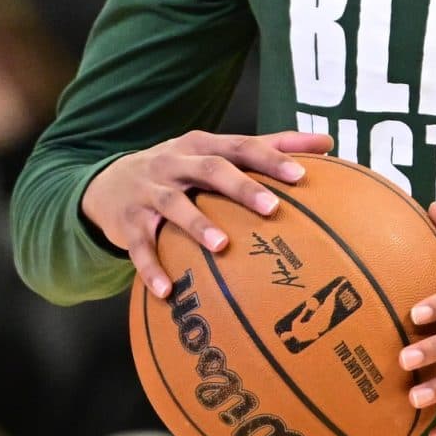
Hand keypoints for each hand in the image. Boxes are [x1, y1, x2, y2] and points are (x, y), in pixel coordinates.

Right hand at [82, 129, 335, 298]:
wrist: (107, 184)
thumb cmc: (183, 169)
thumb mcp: (219, 151)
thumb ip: (271, 146)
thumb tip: (328, 143)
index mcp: (204, 145)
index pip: (242, 147)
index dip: (272, 158)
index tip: (302, 174)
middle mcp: (176, 163)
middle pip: (212, 170)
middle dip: (242, 188)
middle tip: (272, 208)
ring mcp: (150, 193)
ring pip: (174, 206)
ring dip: (198, 225)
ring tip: (223, 246)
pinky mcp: (129, 224)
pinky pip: (139, 247)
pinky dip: (151, 268)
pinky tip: (168, 292)